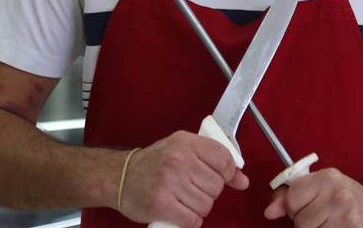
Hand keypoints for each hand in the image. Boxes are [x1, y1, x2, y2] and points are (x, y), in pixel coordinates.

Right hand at [119, 130, 248, 226]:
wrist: (119, 176)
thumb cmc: (154, 163)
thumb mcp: (183, 151)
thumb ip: (214, 161)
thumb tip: (243, 181)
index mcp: (185, 143)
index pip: (224, 158)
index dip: (227, 172)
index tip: (220, 177)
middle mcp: (179, 160)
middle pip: (216, 186)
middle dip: (208, 192)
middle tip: (192, 188)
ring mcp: (170, 183)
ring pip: (206, 205)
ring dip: (198, 208)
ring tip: (184, 200)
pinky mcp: (162, 205)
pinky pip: (193, 220)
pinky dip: (190, 220)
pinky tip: (180, 212)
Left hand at [263, 168, 362, 227]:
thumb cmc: (345, 197)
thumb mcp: (319, 187)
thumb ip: (289, 195)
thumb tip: (269, 212)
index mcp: (327, 178)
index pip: (291, 199)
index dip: (293, 206)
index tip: (304, 205)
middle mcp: (338, 196)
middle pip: (300, 221)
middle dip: (305, 221)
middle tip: (321, 215)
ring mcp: (347, 218)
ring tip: (328, 222)